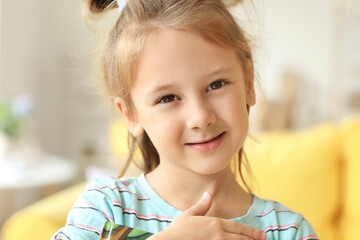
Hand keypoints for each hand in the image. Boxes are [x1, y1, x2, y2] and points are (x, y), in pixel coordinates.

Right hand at [149, 192, 266, 239]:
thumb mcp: (188, 215)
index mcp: (214, 223)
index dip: (251, 231)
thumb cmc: (177, 230)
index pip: (238, 227)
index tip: (261, 234)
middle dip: (254, 239)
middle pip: (241, 238)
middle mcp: (219, 235)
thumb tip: (208, 194)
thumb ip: (201, 206)